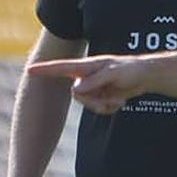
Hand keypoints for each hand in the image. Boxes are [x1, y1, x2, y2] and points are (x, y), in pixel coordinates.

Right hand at [28, 56, 150, 113]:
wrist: (146, 77)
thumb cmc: (131, 69)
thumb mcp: (113, 74)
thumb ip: (94, 81)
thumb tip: (75, 90)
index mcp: (86, 67)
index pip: (62, 68)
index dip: (46, 70)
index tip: (30, 70)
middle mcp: (86, 77)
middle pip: (77, 96)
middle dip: (93, 101)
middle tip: (110, 98)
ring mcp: (93, 88)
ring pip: (87, 104)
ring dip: (103, 106)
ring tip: (118, 100)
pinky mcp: (100, 96)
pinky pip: (97, 109)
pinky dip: (108, 108)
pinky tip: (119, 102)